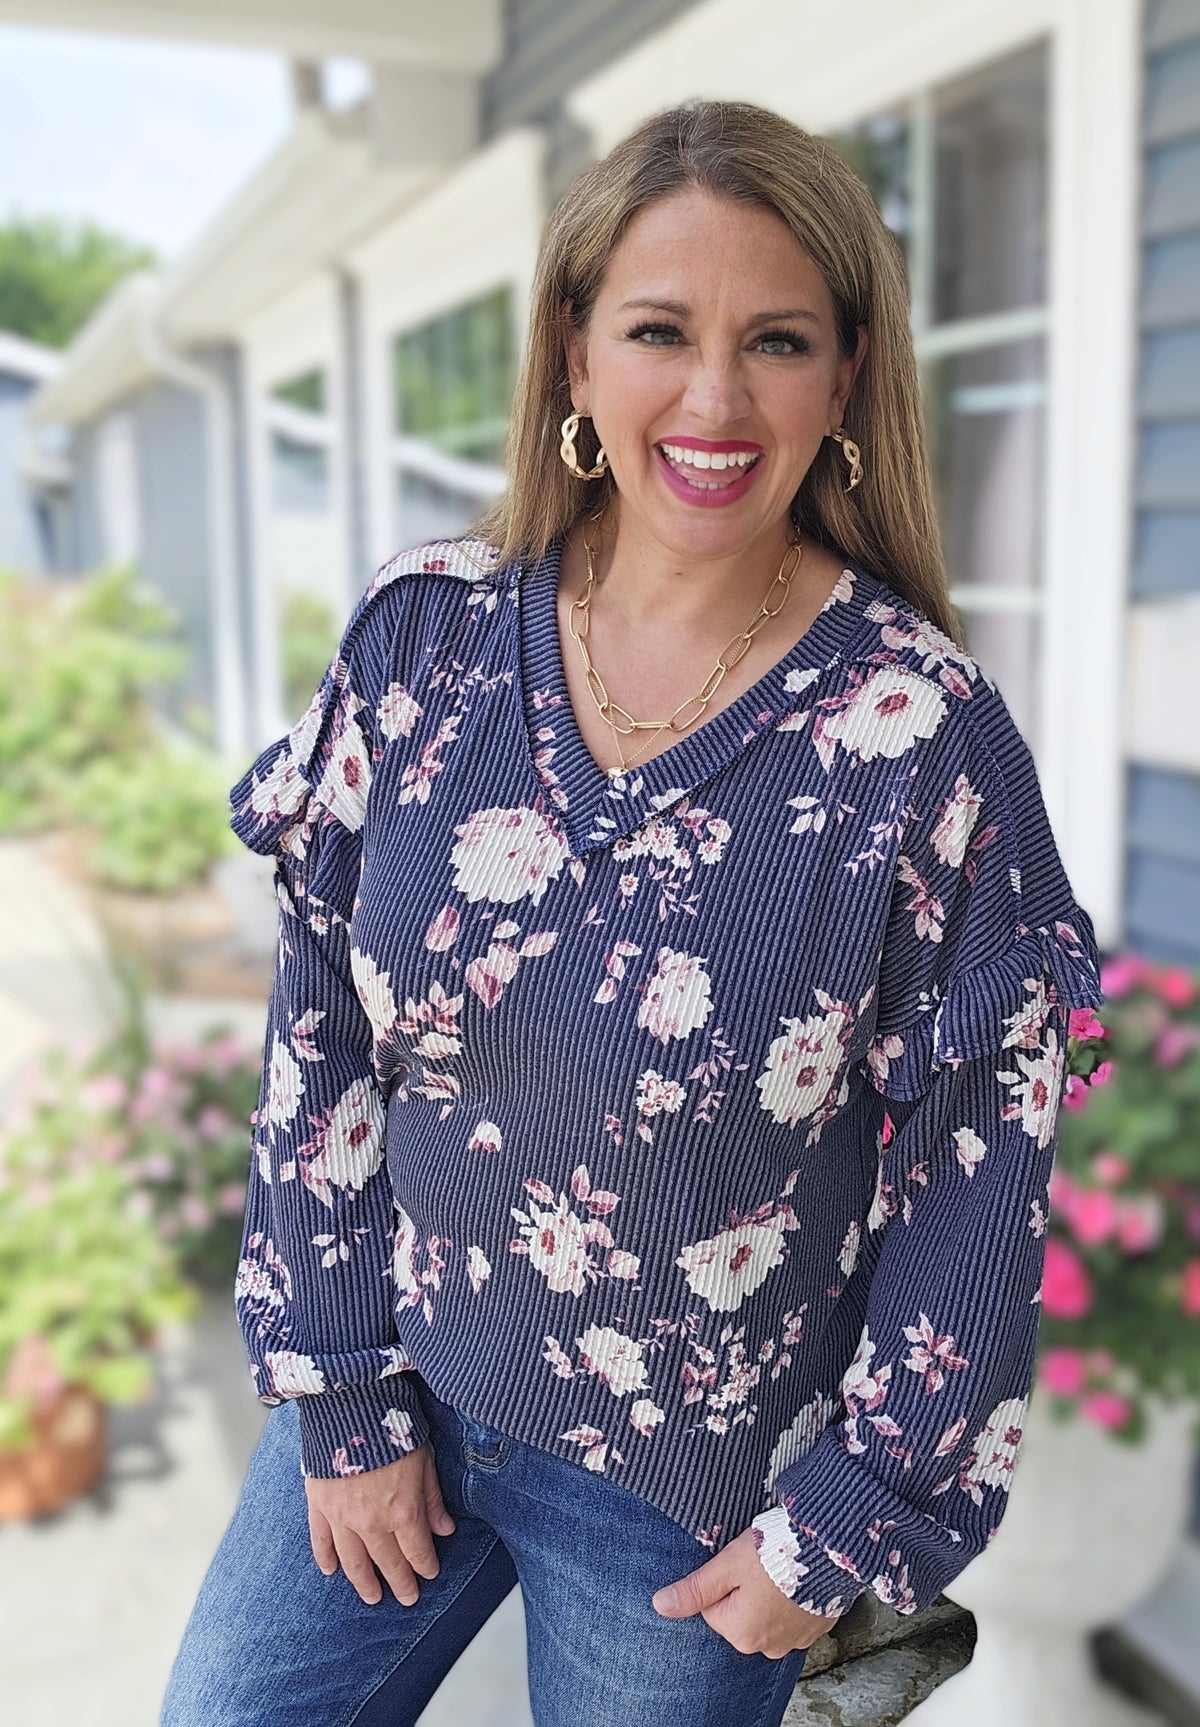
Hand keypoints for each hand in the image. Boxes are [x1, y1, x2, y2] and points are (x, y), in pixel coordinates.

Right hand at [305, 1442, 454, 1605]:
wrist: (351, 1406)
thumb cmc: (393, 1427)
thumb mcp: (425, 1459)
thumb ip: (432, 1498)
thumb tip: (445, 1529)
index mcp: (403, 1511)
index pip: (417, 1552)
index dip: (425, 1566)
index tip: (429, 1574)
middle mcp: (372, 1523)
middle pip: (388, 1563)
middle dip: (401, 1583)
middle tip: (407, 1598)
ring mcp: (342, 1518)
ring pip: (354, 1562)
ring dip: (364, 1583)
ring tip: (372, 1597)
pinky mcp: (319, 1506)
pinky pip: (321, 1541)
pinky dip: (325, 1559)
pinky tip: (331, 1571)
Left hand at [651, 1528, 839, 1657]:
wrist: (829, 1546)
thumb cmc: (775, 1552)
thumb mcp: (727, 1565)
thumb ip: (695, 1589)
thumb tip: (660, 1605)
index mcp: (741, 1633)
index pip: (713, 1606)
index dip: (722, 1579)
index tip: (739, 1563)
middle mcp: (767, 1646)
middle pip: (738, 1614)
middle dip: (744, 1589)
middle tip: (759, 1563)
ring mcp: (794, 1640)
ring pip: (764, 1615)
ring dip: (768, 1594)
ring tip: (779, 1568)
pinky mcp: (815, 1629)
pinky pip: (791, 1616)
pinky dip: (790, 1599)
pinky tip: (796, 1577)